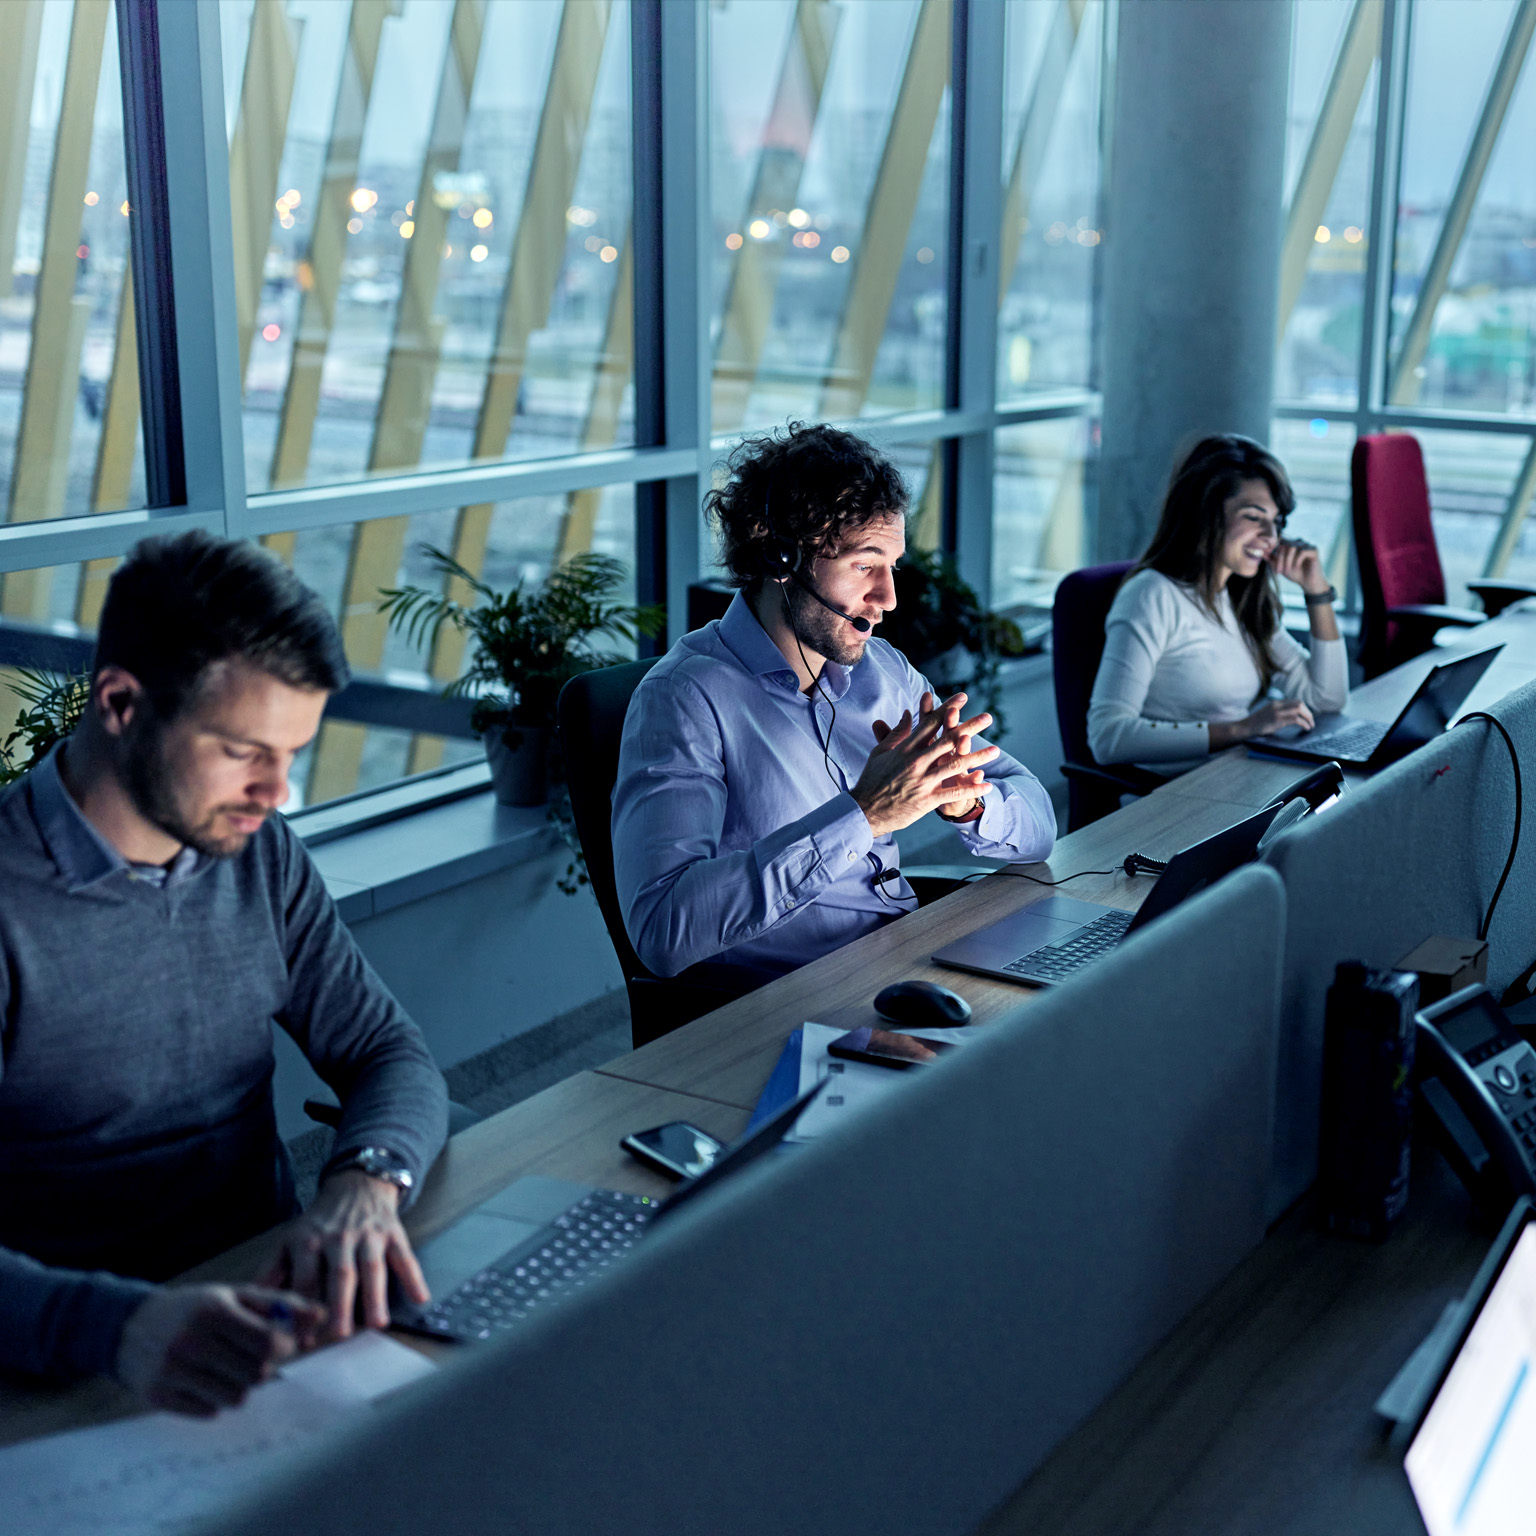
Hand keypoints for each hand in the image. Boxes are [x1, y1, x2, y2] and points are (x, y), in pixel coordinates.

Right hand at [115, 1283, 324, 1416]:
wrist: (130, 1327)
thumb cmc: (194, 1309)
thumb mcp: (234, 1296)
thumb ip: (279, 1305)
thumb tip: (321, 1317)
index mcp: (213, 1311)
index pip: (269, 1343)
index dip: (284, 1346)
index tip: (279, 1343)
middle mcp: (191, 1342)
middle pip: (256, 1373)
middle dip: (263, 1367)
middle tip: (251, 1356)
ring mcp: (172, 1372)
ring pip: (235, 1397)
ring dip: (240, 1386)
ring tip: (228, 1369)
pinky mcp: (159, 1397)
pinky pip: (209, 1412)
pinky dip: (215, 1400)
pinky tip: (205, 1381)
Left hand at [254, 1170, 427, 1338]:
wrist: (356, 1184)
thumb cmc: (320, 1222)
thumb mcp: (290, 1240)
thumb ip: (272, 1272)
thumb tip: (248, 1304)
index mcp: (309, 1241)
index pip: (306, 1278)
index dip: (304, 1307)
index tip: (302, 1339)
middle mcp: (339, 1237)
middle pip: (340, 1273)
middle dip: (340, 1303)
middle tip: (339, 1334)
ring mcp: (369, 1235)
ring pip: (373, 1266)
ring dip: (376, 1295)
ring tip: (378, 1324)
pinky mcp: (393, 1233)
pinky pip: (404, 1256)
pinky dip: (414, 1277)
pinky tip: (420, 1298)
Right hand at [855, 691, 996, 837]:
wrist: (864, 810)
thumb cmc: (871, 780)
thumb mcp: (881, 753)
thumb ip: (896, 733)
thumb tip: (907, 714)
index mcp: (906, 749)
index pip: (930, 724)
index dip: (947, 709)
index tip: (962, 698)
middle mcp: (916, 761)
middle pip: (948, 740)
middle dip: (970, 727)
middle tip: (988, 717)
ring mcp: (923, 781)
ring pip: (955, 765)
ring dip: (978, 757)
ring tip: (996, 750)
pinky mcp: (926, 799)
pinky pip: (953, 793)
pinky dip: (971, 789)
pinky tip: (987, 784)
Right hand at [1209, 698, 1315, 749]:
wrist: (1244, 727)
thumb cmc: (1256, 724)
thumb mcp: (1268, 714)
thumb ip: (1279, 712)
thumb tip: (1294, 716)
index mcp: (1276, 703)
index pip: (1296, 701)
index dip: (1305, 708)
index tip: (1308, 716)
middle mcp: (1277, 705)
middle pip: (1300, 703)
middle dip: (1309, 713)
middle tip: (1311, 721)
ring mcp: (1277, 712)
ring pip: (1299, 710)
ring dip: (1308, 718)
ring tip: (1311, 725)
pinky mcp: (1277, 720)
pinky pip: (1295, 719)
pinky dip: (1304, 723)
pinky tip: (1306, 728)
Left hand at [1268, 538, 1329, 595]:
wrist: (1308, 583)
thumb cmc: (1295, 574)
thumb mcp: (1281, 567)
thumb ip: (1272, 559)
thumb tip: (1262, 552)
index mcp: (1291, 544)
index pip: (1279, 543)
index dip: (1275, 554)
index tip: (1273, 566)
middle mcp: (1299, 542)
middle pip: (1285, 545)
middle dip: (1280, 559)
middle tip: (1279, 571)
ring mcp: (1307, 545)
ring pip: (1292, 547)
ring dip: (1287, 560)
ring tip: (1286, 570)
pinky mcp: (1314, 550)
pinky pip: (1302, 551)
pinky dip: (1297, 560)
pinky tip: (1296, 567)